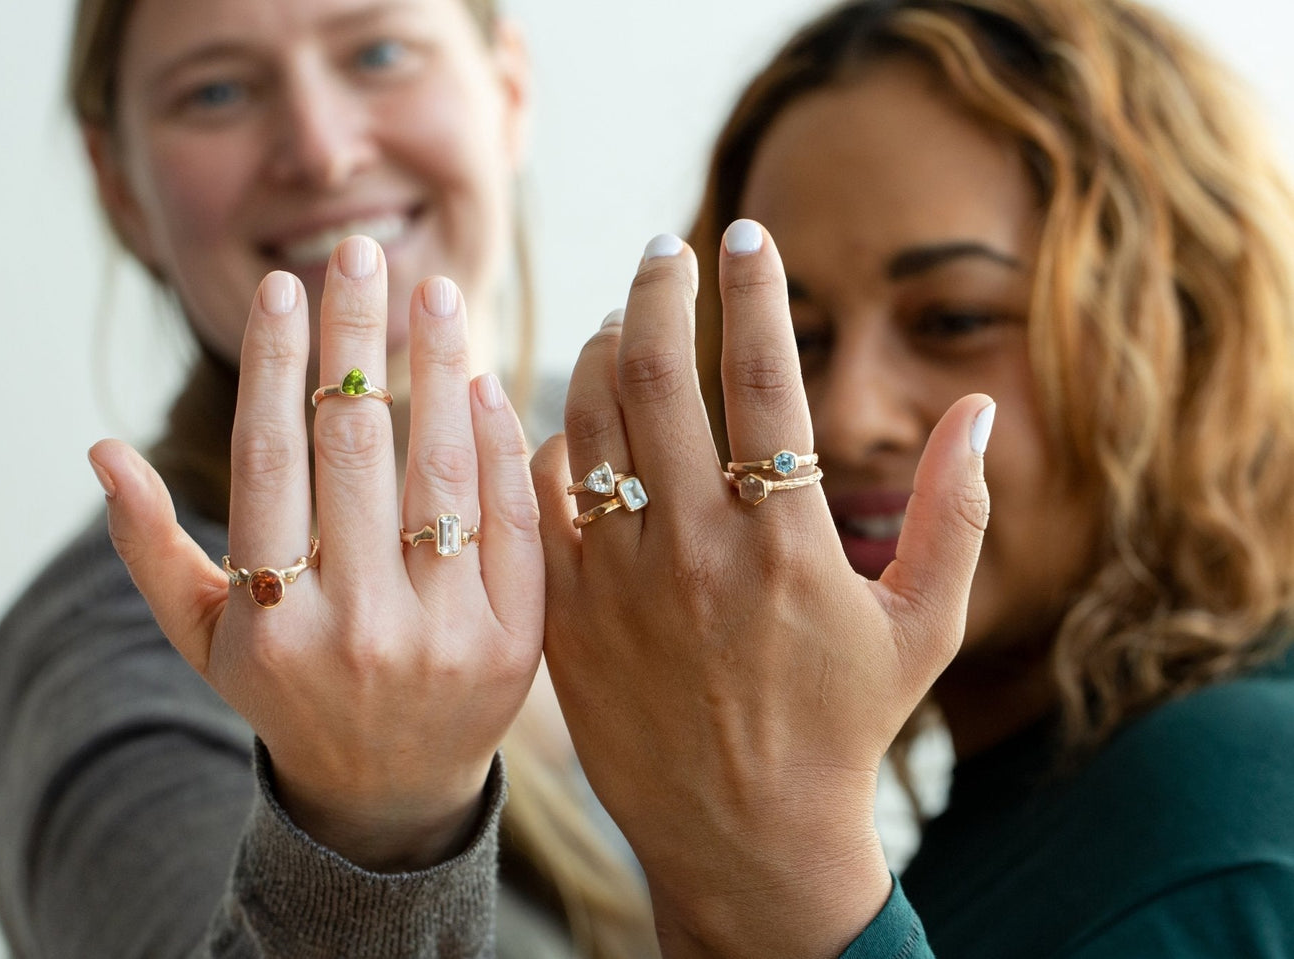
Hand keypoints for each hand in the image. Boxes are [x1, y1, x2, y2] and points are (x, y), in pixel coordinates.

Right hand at [88, 237, 543, 869]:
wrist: (388, 789)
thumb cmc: (286, 691)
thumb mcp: (203, 637)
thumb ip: (150, 546)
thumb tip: (99, 448)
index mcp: (270, 618)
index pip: (270, 459)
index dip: (278, 363)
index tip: (287, 285)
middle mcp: (353, 626)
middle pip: (356, 448)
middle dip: (358, 338)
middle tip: (365, 254)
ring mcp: (440, 636)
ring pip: (439, 474)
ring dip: (436, 369)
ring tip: (434, 294)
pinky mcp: (513, 644)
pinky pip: (509, 522)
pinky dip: (496, 446)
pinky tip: (481, 385)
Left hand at [530, 222, 991, 956]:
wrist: (743, 835)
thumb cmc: (844, 728)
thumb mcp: (924, 627)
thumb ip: (954, 513)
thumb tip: (976, 409)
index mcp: (786, 544)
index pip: (766, 379)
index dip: (756, 290)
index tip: (748, 232)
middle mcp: (694, 550)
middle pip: (658, 376)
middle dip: (659, 290)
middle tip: (664, 247)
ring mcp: (618, 580)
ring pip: (589, 422)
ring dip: (602, 351)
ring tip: (625, 321)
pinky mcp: (566, 611)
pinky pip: (540, 493)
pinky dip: (548, 436)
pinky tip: (569, 412)